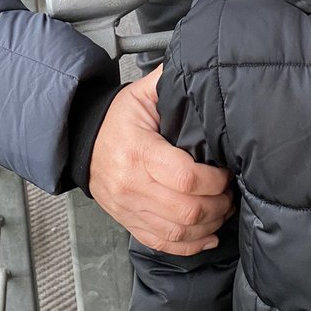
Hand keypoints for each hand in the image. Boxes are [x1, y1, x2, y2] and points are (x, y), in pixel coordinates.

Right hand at [88, 66, 233, 253]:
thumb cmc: (116, 119)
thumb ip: (168, 82)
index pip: (185, 178)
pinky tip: (208, 235)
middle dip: (218, 205)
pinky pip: (162, 243)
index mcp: (138, 152)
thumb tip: (198, 65)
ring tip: (222, 209)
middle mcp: (131, 185)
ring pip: (178, 232)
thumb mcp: (140, 95)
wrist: (80, 142)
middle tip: (230, 192)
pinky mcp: (129, 222)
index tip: (225, 172)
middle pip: (186, 210)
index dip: (214, 180)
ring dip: (209, 225)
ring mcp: (129, 208)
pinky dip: (189, 245)